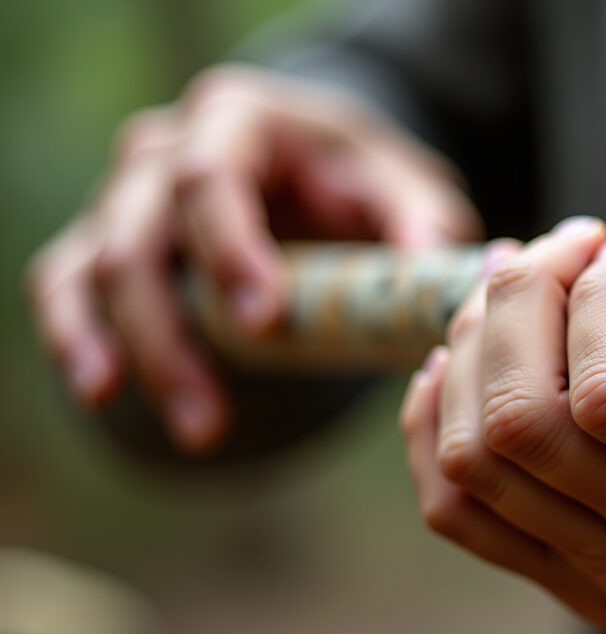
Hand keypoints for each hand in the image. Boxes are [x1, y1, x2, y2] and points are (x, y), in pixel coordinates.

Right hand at [26, 65, 481, 452]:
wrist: (315, 172)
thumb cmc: (360, 181)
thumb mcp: (405, 186)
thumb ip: (422, 220)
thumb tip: (426, 266)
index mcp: (239, 118)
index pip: (211, 177)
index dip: (229, 250)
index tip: (262, 322)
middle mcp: (164, 150)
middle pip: (139, 236)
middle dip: (173, 332)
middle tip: (215, 413)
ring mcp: (123, 196)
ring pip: (96, 272)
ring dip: (137, 357)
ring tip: (193, 429)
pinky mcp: (101, 241)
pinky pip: (64, 287)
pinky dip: (75, 340)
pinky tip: (103, 392)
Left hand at [401, 150, 605, 633]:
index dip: (588, 301)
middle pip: (522, 426)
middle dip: (509, 309)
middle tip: (552, 258)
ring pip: (476, 468)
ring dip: (469, 356)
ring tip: (509, 301)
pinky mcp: (595, 597)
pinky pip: (464, 515)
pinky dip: (438, 430)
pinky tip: (464, 372)